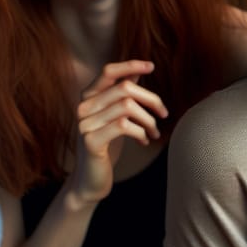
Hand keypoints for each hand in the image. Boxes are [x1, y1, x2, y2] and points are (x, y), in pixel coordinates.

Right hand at [72, 60, 167, 202]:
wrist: (90, 181)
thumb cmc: (106, 146)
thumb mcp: (116, 117)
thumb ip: (122, 94)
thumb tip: (138, 71)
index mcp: (88, 97)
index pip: (108, 72)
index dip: (130, 65)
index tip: (152, 66)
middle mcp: (83, 107)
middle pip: (124, 88)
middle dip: (151, 99)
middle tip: (163, 114)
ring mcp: (85, 124)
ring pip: (127, 106)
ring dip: (148, 120)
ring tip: (154, 132)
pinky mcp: (91, 141)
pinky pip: (124, 126)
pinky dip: (141, 132)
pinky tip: (144, 141)